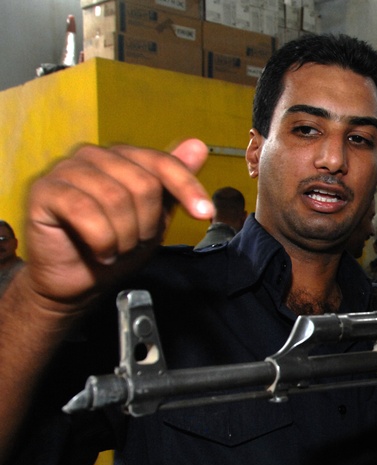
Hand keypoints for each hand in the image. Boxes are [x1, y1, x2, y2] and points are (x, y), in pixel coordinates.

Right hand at [22, 139, 212, 312]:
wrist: (77, 281)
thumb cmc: (115, 246)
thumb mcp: (155, 217)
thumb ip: (173, 183)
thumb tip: (198, 145)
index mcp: (122, 157)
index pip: (162, 162)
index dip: (187, 188)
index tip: (204, 214)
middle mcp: (94, 156)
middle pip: (142, 183)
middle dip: (146, 224)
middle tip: (134, 242)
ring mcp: (67, 170)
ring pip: (116, 198)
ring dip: (124, 236)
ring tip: (116, 248)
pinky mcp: (45, 190)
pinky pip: (84, 211)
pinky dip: (101, 240)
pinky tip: (100, 251)